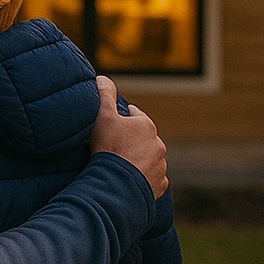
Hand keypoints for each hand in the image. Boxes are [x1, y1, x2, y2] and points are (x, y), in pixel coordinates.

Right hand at [89, 75, 167, 198]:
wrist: (115, 183)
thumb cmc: (108, 147)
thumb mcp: (102, 115)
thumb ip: (104, 93)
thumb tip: (102, 77)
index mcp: (146, 125)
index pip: (134, 115)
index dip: (120, 119)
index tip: (110, 126)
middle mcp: (158, 144)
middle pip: (142, 138)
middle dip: (131, 140)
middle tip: (112, 146)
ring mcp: (160, 166)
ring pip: (148, 158)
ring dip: (138, 159)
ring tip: (120, 164)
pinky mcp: (159, 185)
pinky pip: (152, 177)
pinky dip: (143, 177)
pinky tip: (129, 178)